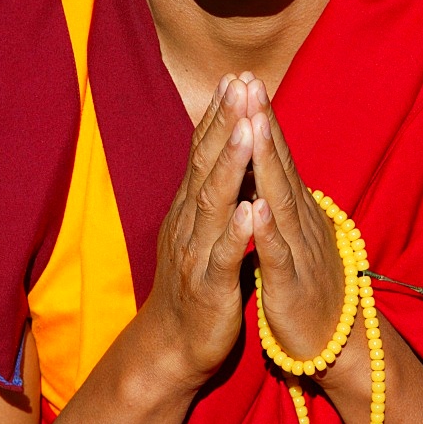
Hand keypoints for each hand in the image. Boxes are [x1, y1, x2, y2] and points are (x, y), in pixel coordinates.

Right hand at [141, 75, 254, 389]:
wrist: (172, 344)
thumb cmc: (194, 280)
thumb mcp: (200, 227)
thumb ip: (211, 190)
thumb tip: (225, 149)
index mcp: (190, 206)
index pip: (203, 151)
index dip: (217, 115)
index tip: (233, 79)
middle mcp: (189, 220)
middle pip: (206, 164)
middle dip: (224, 123)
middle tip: (239, 85)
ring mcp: (196, 252)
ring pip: (214, 202)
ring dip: (230, 164)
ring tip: (247, 130)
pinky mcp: (209, 286)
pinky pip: (224, 255)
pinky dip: (236, 231)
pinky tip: (250, 209)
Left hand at [243, 74, 344, 361]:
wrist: (335, 343)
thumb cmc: (306, 283)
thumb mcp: (293, 231)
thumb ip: (281, 195)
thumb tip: (267, 158)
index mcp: (295, 207)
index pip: (276, 154)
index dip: (262, 117)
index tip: (245, 80)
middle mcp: (300, 219)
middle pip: (279, 164)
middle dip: (263, 123)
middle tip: (249, 83)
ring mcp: (298, 250)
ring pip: (280, 199)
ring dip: (265, 160)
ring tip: (251, 124)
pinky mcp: (292, 286)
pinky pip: (278, 254)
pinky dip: (268, 228)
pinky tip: (256, 206)